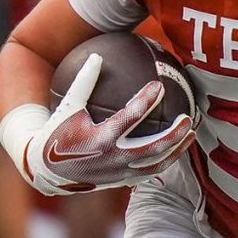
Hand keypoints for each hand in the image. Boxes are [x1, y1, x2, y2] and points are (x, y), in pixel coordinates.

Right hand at [16, 54, 197, 194]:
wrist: (46, 171)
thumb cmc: (57, 133)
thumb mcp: (68, 106)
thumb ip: (84, 81)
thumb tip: (98, 55)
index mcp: (101, 138)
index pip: (130, 117)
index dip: (147, 100)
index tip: (159, 85)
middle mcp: (113, 158)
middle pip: (153, 148)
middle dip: (174, 134)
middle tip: (188, 119)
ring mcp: (118, 174)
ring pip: (155, 165)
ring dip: (176, 150)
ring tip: (190, 135)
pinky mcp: (120, 182)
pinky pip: (148, 173)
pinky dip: (163, 161)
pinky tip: (174, 149)